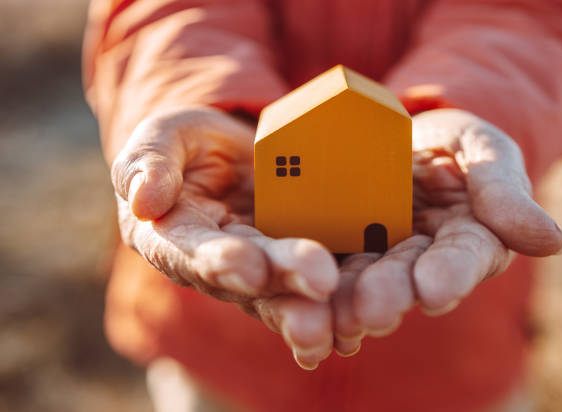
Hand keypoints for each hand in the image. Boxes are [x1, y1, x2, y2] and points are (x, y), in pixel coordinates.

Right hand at [111, 107, 339, 368]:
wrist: (236, 153)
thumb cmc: (193, 145)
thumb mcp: (166, 136)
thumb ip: (150, 160)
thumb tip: (144, 201)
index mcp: (176, 238)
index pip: (193, 252)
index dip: (220, 262)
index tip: (247, 267)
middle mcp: (219, 266)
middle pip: (252, 280)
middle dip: (284, 282)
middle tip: (319, 282)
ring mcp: (263, 271)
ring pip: (286, 296)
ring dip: (313, 312)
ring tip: (341, 327)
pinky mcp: (298, 266)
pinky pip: (317, 291)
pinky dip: (336, 311)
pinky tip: (357, 330)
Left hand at [331, 109, 561, 355]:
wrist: (400, 132)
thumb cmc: (452, 142)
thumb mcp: (481, 148)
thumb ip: (504, 190)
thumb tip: (554, 242)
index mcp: (466, 238)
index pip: (462, 257)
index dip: (450, 274)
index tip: (436, 291)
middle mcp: (422, 256)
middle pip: (406, 278)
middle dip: (391, 295)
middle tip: (374, 313)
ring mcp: (378, 252)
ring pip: (364, 280)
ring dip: (349, 302)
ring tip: (335, 317)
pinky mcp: (340, 243)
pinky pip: (327, 263)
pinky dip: (317, 287)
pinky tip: (301, 304)